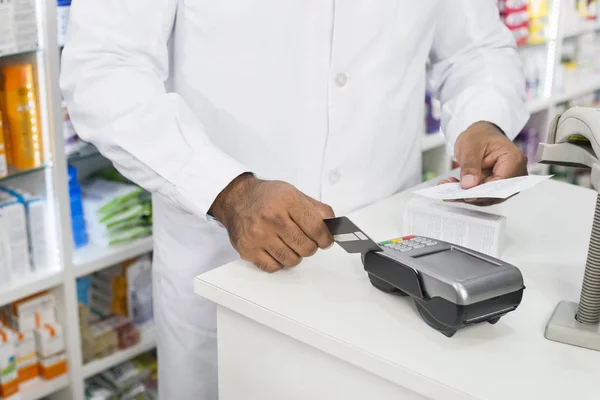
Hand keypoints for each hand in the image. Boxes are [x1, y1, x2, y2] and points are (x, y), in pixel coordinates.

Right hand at [209, 173, 334, 271]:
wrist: (237, 198)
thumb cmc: (266, 196)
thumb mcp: (294, 193)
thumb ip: (316, 209)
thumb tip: (333, 226)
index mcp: (287, 201)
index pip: (317, 228)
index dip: (326, 238)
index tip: (326, 241)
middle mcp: (272, 218)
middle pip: (306, 247)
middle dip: (310, 246)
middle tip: (304, 240)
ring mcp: (259, 235)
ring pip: (292, 260)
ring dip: (294, 255)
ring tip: (288, 243)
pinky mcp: (248, 249)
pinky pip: (274, 267)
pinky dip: (278, 262)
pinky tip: (275, 249)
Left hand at [438, 121, 527, 205]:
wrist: (480, 134)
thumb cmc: (480, 135)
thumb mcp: (471, 147)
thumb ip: (470, 166)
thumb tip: (469, 184)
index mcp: (513, 160)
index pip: (501, 183)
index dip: (484, 192)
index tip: (466, 195)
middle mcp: (513, 173)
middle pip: (494, 193)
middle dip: (472, 194)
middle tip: (451, 192)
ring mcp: (504, 180)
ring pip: (486, 196)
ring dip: (466, 193)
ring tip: (447, 187)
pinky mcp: (494, 184)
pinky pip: (481, 193)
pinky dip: (466, 191)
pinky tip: (451, 185)